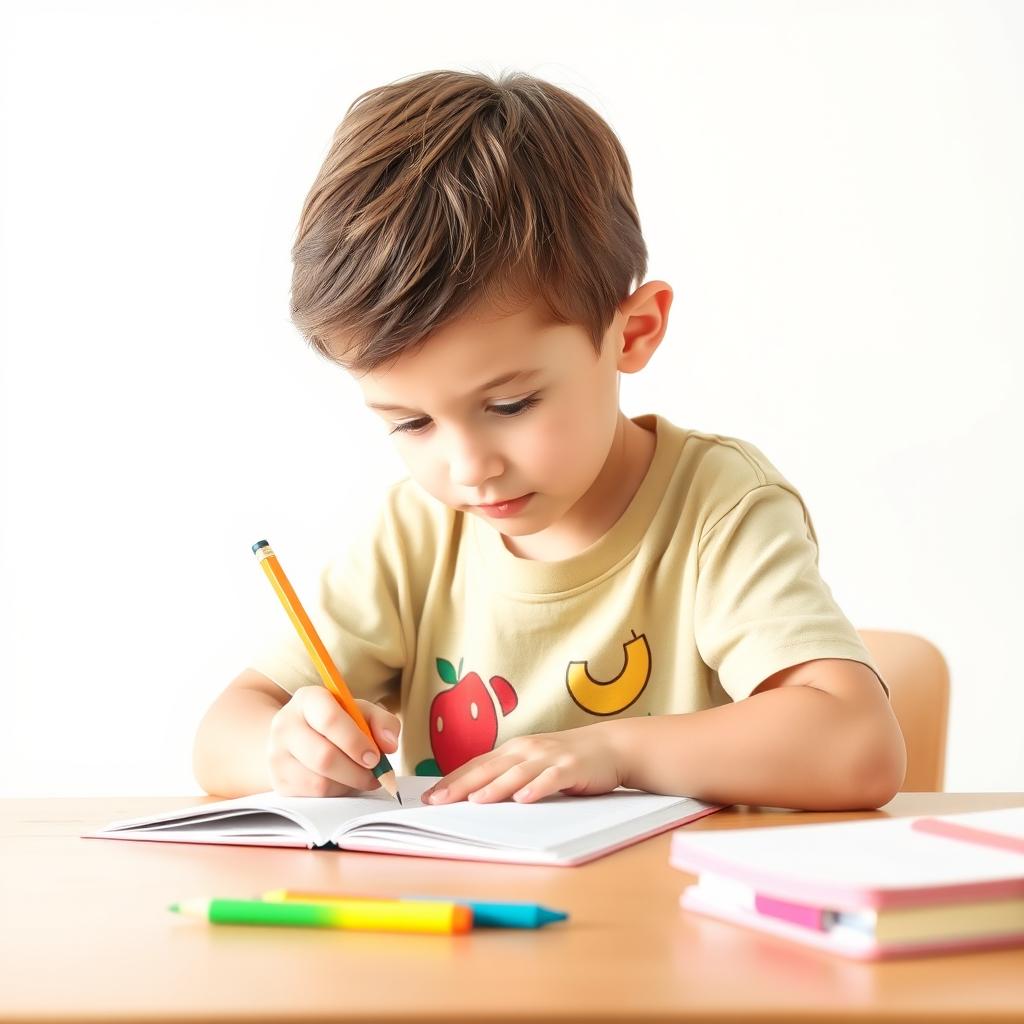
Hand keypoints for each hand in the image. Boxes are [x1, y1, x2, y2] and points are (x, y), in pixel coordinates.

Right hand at [268, 686, 400, 796]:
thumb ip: (382, 722)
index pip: (330, 719)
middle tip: (375, 773)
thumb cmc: (336, 723)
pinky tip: (344, 783)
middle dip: (357, 771)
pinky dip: (336, 793)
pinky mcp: (279, 781)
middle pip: (324, 757)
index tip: (376, 756)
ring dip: (349, 784)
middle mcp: (285, 724)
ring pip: (320, 782)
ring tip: (362, 777)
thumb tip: (390, 744)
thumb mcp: (360, 712)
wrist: (297, 738)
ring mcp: (277, 755)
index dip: (356, 742)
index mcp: (308, 699)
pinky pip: (314, 796)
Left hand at [422, 724, 622, 804]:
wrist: (611, 746)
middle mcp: (527, 750)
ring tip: (475, 801)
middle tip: (438, 802)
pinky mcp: (571, 768)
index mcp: (515, 750)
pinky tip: (524, 799)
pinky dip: (536, 789)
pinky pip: (550, 779)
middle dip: (462, 785)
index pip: (476, 764)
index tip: (429, 797)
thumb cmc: (568, 758)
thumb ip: (510, 775)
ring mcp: (549, 758)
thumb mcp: (534, 762)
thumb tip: (476, 795)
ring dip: (495, 787)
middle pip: (489, 769)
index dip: (452, 779)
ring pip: (516, 774)